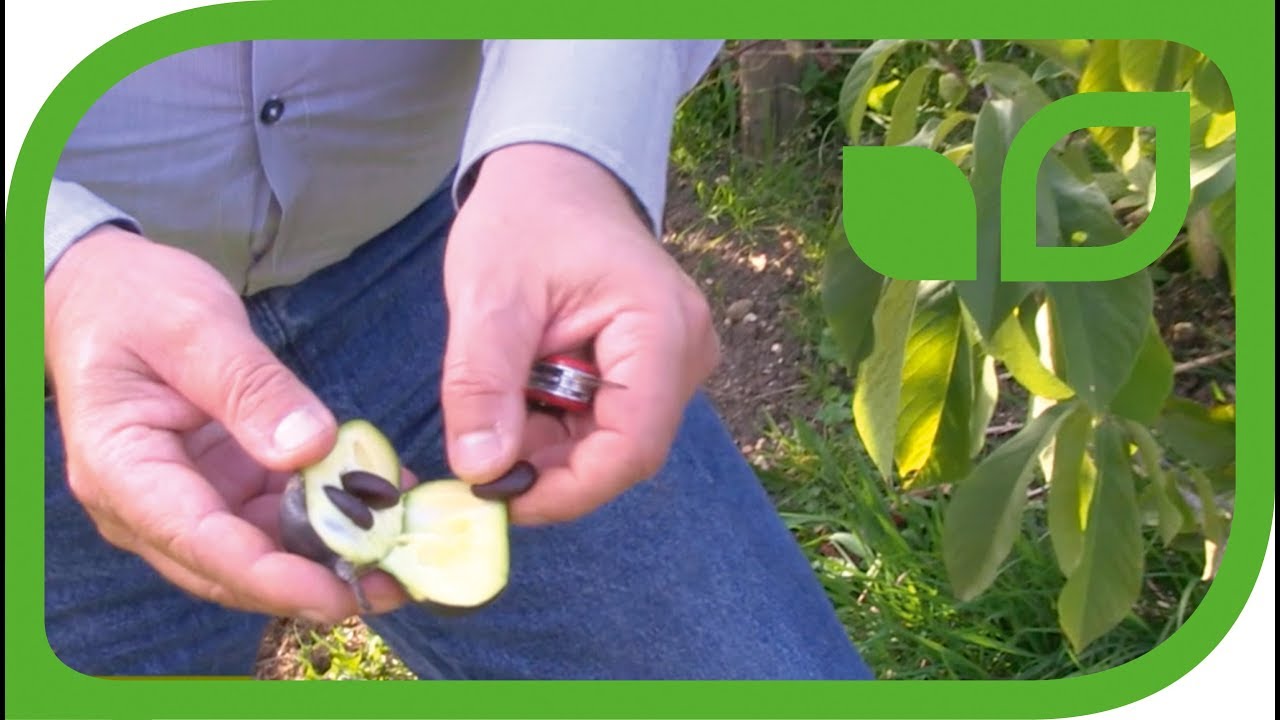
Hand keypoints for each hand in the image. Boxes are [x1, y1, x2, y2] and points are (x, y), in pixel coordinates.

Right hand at [44, 226, 408, 622]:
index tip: (336, 593)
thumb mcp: (195, 327)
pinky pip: (278, 514)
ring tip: (401, 547)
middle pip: (231, 567)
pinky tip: (384, 499)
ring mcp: (186, 498)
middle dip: (312, 583)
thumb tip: (311, 447)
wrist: (109, 290)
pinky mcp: (221, 486)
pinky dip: (329, 513)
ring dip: (329, 555)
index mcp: (122, 468)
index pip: (198, 541)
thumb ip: (250, 387)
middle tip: (393, 586)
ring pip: (261, 550)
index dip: (270, 576)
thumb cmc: (136, 302)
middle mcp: (147, 502)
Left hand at [440, 143, 720, 523]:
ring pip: (615, 443)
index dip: (567, 490)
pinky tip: (525, 389)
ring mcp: (678, 361)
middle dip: (550, 463)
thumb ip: (482, 385)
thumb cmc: (525, 219)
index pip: (632, 446)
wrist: (555, 176)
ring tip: (501, 397)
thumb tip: (480, 472)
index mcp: (660, 326)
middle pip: (624, 451)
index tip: (498, 500)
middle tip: (482, 443)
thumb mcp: (488, 296)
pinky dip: (559, 425)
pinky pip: (612, 422)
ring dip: (550, 443)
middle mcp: (687, 351)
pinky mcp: (658, 368)